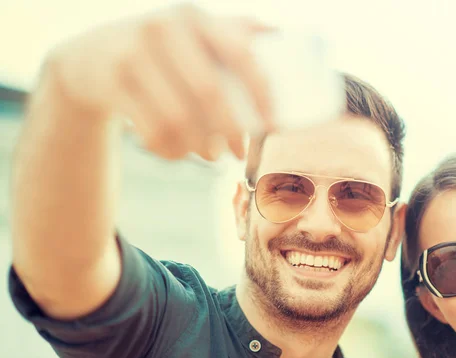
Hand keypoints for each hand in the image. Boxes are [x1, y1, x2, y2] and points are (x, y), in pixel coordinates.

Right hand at [45, 3, 272, 159]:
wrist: (91, 57)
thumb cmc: (160, 48)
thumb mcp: (191, 30)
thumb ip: (232, 31)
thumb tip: (278, 36)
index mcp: (194, 18)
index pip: (240, 55)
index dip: (261, 95)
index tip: (273, 127)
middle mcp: (163, 30)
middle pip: (209, 93)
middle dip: (232, 130)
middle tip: (240, 151)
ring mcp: (133, 56)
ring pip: (179, 119)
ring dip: (201, 146)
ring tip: (211, 154)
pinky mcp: (112, 86)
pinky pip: (152, 132)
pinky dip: (172, 151)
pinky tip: (180, 152)